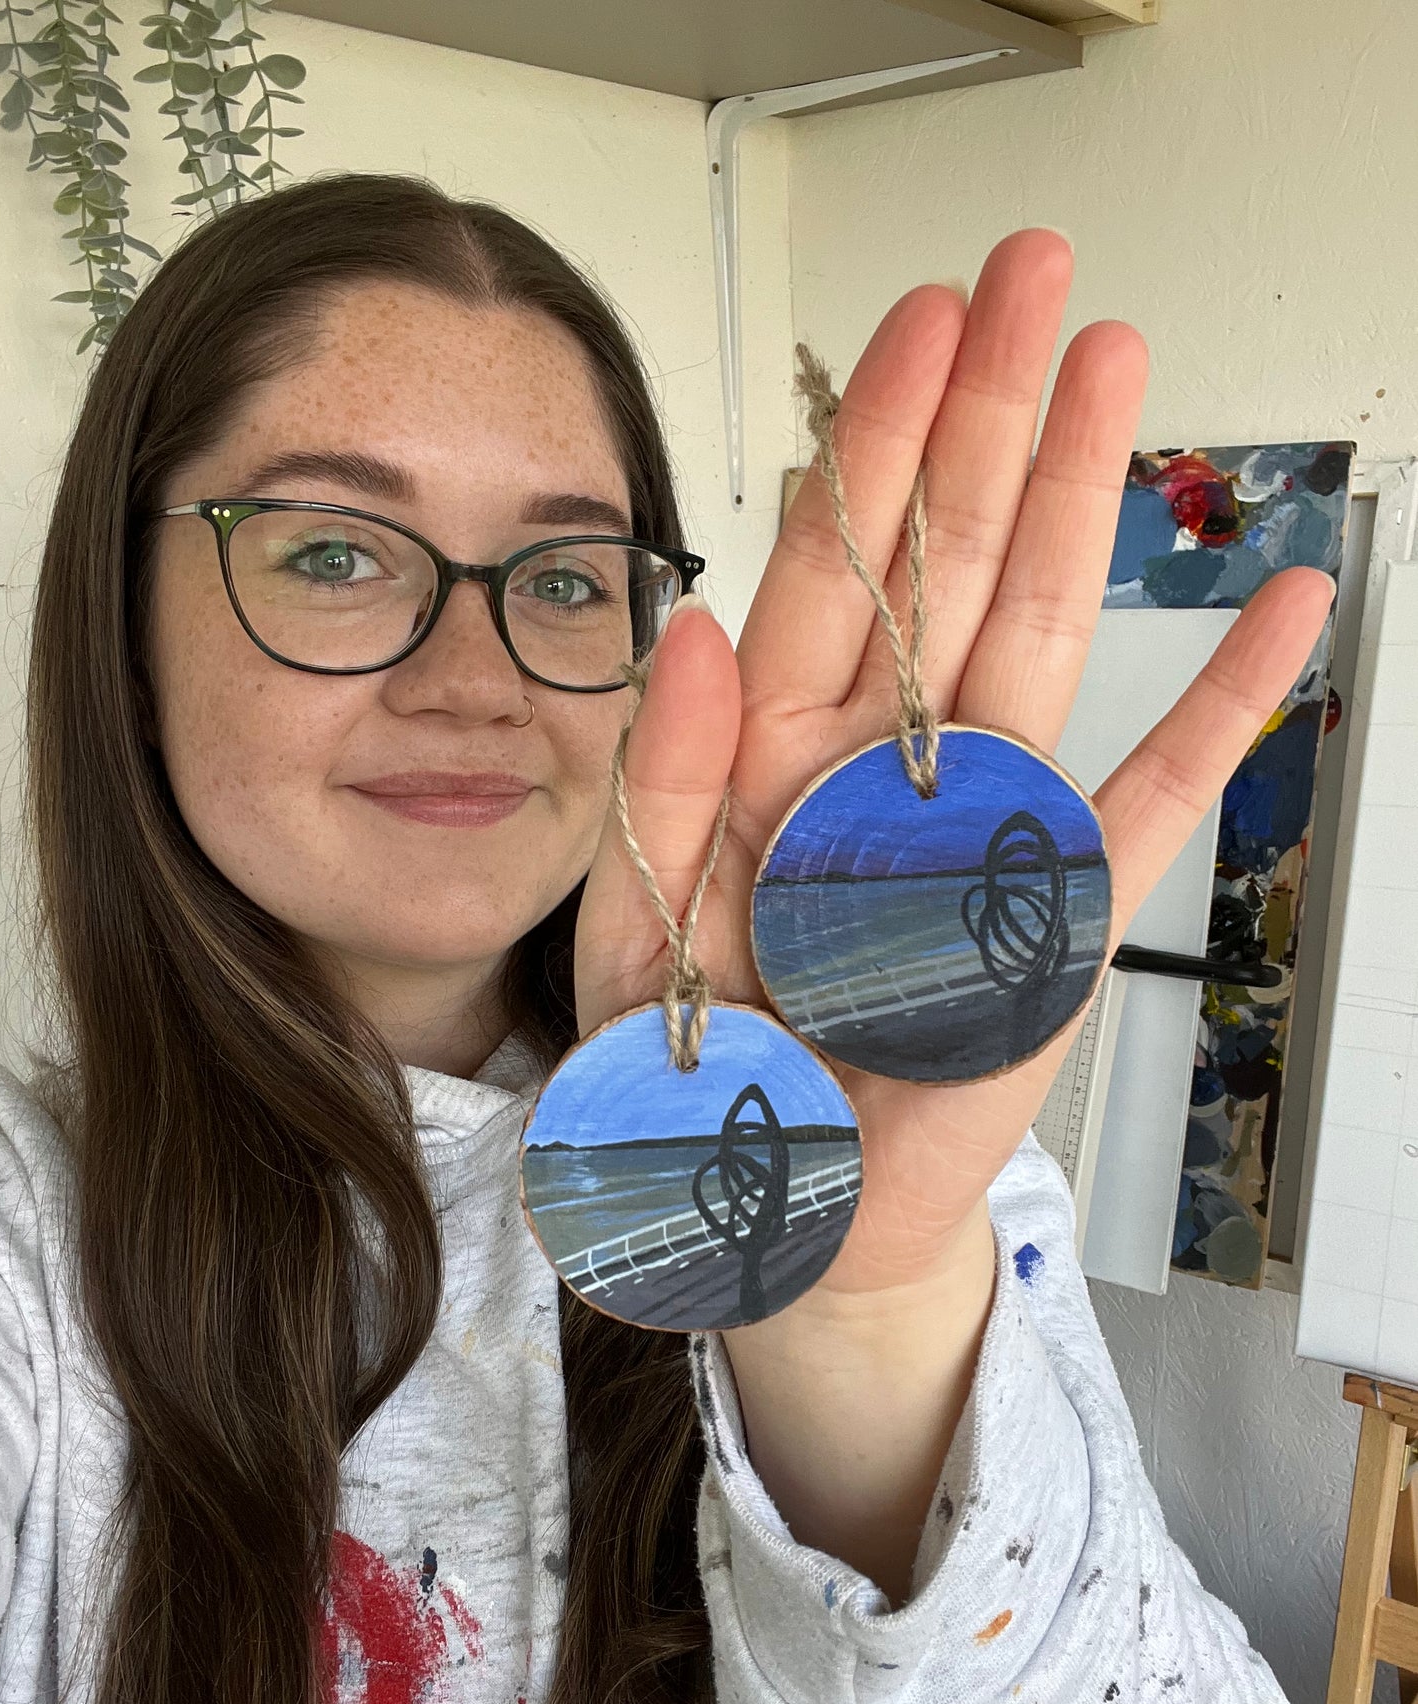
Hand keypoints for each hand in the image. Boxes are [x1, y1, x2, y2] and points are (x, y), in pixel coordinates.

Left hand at [576, 229, 1334, 1306]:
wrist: (781, 1212)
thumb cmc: (698, 1083)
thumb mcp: (637, 935)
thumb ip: (660, 783)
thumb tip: (695, 624)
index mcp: (765, 760)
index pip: (827, 568)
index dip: (873, 442)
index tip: (918, 325)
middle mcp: (881, 767)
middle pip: (944, 560)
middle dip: (984, 415)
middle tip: (1032, 275)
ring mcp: (981, 825)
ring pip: (1041, 633)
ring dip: (1081, 501)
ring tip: (1117, 368)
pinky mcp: (1059, 911)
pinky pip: (1157, 798)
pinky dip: (1227, 711)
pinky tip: (1282, 612)